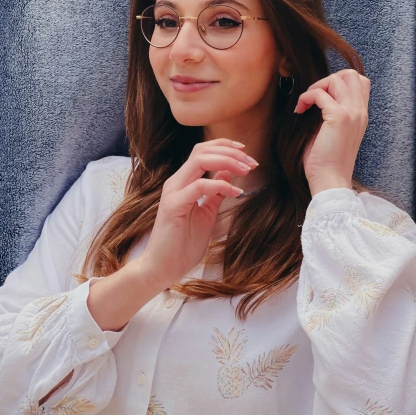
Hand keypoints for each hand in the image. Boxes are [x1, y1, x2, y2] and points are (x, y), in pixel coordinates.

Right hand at [138, 139, 256, 288]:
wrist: (163, 268)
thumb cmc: (183, 243)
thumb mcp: (207, 213)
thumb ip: (216, 193)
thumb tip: (228, 172)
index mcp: (183, 182)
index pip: (202, 151)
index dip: (224, 147)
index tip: (246, 154)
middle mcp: (176, 182)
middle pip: (202, 150)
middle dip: (230, 152)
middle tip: (252, 162)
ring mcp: (173, 192)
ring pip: (199, 160)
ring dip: (227, 161)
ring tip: (247, 170)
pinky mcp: (174, 205)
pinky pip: (199, 186)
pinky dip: (221, 185)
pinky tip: (236, 192)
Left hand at [294, 69, 369, 194]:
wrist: (330, 180)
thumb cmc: (326, 160)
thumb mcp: (334, 131)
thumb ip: (332, 112)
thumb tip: (316, 96)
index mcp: (361, 115)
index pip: (360, 82)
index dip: (338, 82)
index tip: (321, 98)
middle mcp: (361, 111)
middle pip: (352, 74)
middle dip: (328, 79)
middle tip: (314, 97)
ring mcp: (352, 113)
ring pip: (338, 78)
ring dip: (317, 86)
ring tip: (306, 104)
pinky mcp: (339, 118)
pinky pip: (320, 94)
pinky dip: (306, 97)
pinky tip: (300, 111)